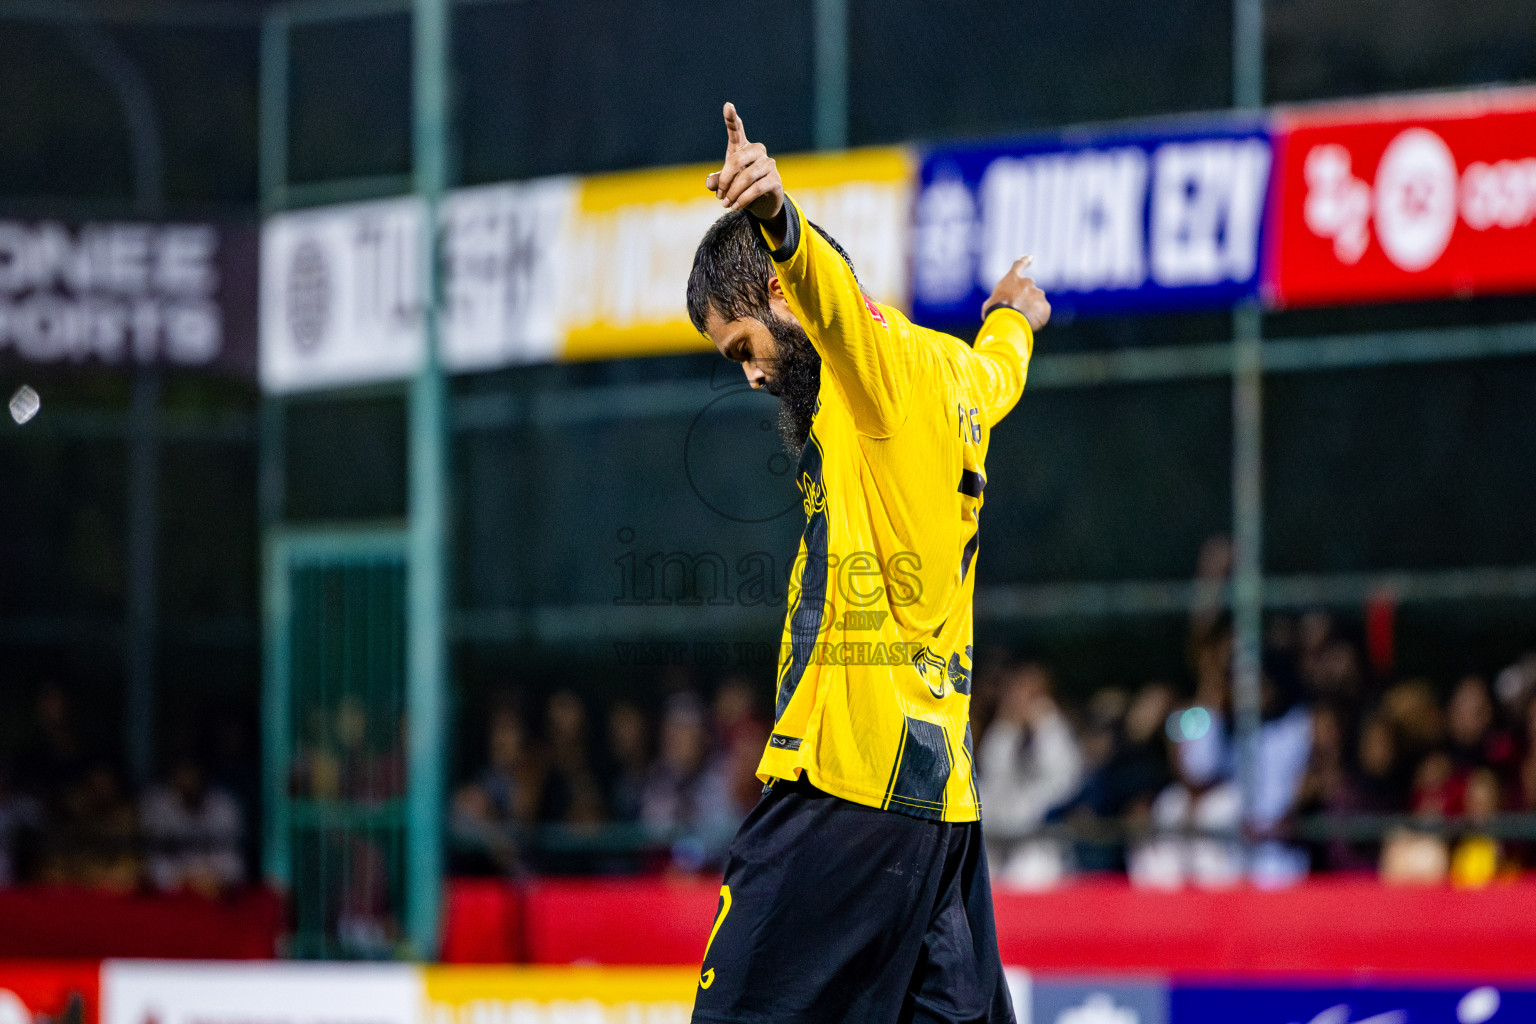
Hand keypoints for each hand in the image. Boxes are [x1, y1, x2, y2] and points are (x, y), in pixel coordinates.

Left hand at [704, 102, 784, 222]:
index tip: (728, 105)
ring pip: (746, 176)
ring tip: (726, 204)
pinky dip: (743, 199)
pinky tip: (736, 206)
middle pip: (737, 159)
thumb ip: (716, 181)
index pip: (736, 129)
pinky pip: (756, 188)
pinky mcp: (775, 179)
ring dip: (733, 193)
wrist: (762, 204)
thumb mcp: (725, 185)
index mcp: (742, 147)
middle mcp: (757, 151)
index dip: (732, 118)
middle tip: (719, 196)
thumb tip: (711, 183)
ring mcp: (768, 164)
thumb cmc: (740, 188)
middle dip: (725, 180)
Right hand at [982, 255, 1050, 331]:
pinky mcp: (1045, 307)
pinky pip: (1042, 312)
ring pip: (1036, 301)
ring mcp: (1038, 294)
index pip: (1019, 265)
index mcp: (1012, 279)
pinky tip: (1028, 323)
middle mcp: (1028, 283)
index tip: (1029, 257)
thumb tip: (997, 307)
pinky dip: (1037, 317)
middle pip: (1029, 288)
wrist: (1008, 322)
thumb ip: (999, 301)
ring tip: (1021, 320)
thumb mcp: (989, 304)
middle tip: (1017, 310)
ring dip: (1030, 308)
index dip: (1025, 260)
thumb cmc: (995, 313)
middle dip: (1025, 297)